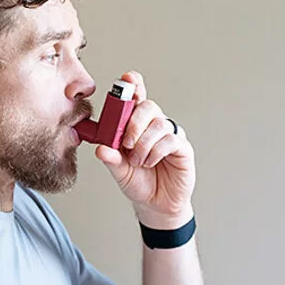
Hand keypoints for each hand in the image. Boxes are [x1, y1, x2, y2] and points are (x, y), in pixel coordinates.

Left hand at [94, 71, 195, 228]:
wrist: (155, 205)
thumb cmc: (139, 183)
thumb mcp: (119, 170)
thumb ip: (111, 158)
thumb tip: (101, 148)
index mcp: (137, 125)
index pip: (137, 98)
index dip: (133, 86)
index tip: (126, 80)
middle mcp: (154, 126)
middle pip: (148, 106)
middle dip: (133, 122)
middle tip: (125, 142)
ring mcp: (170, 135)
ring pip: (159, 123)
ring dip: (143, 143)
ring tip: (138, 160)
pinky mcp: (183, 148)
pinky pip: (171, 140)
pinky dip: (156, 151)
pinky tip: (150, 162)